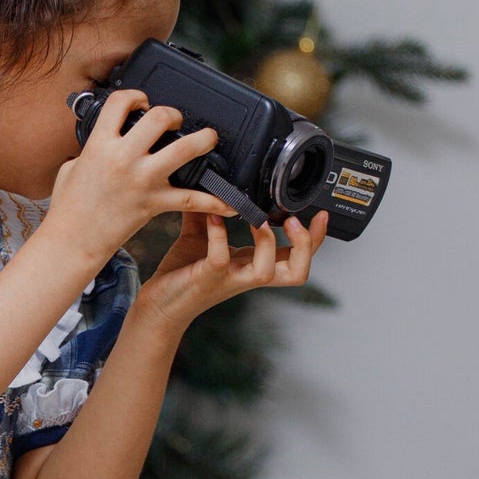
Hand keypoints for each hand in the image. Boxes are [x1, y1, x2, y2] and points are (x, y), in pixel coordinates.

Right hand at [43, 89, 238, 272]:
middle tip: (175, 122)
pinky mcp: (154, 203)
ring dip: (204, 139)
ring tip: (209, 139)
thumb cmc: (69, 206)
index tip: (141, 102)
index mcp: (100, 144)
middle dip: (173, 114)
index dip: (135, 95)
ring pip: (185, 149)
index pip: (121, 102)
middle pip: (160, 117)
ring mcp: (142, 180)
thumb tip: (104, 138)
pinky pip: (191, 199)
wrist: (73, 240)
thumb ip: (92, 148)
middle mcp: (124, 158)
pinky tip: (230, 204)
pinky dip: (215, 201)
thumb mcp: (72, 166)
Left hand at [135, 207, 329, 333]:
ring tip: (259, 218)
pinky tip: (214, 217)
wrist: (158, 303)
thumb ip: (211, 208)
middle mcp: (248, 274)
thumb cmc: (183, 272)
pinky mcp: (207, 278)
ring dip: (267, 241)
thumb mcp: (202, 234)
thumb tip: (213, 175)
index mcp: (255, 264)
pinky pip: (221, 258)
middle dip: (305, 246)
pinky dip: (220, 235)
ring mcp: (230, 278)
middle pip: (297, 272)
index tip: (321, 213)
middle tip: (296, 221)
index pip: (297, 256)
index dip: (315, 238)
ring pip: (267, 272)